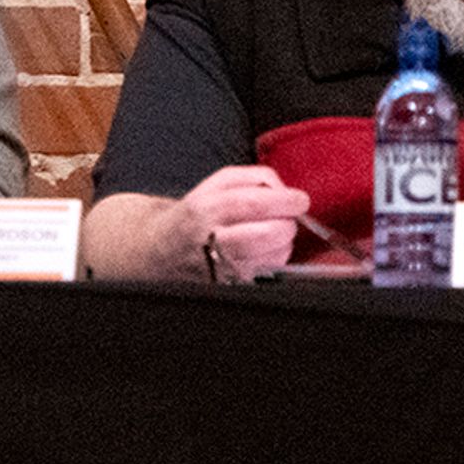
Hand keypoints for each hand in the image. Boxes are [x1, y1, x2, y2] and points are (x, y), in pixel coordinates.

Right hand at [180, 164, 310, 280]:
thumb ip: (255, 177)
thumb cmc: (199, 213)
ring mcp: (220, 268)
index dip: (284, 201)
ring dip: (284, 243)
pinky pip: (267, 273)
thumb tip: (284, 190)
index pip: (253, 204)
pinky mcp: (229, 287)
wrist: (163, 250)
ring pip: (271, 257)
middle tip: (288, 217)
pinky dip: (275, 259)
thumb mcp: (218, 183)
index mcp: (206, 208)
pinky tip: (264, 250)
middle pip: (266, 234)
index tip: (300, 200)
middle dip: (288, 224)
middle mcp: (210, 240)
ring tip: (272, 232)